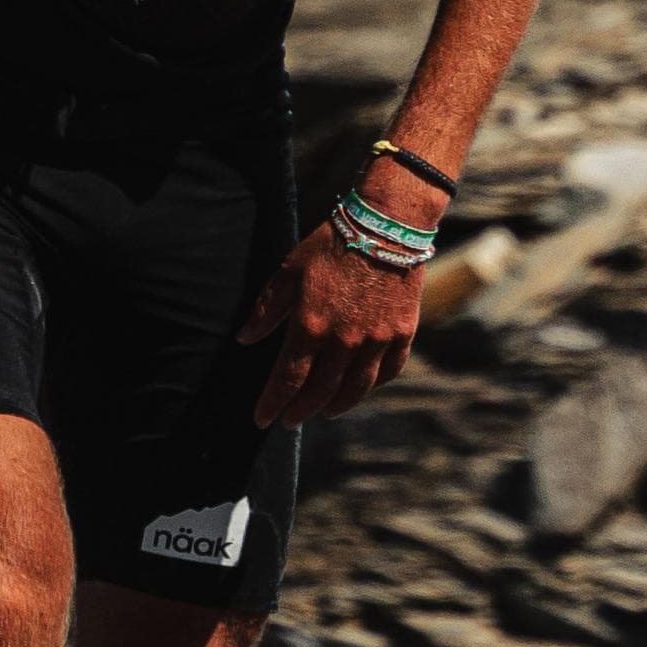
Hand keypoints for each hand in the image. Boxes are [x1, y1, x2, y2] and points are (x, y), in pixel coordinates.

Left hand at [238, 219, 423, 428]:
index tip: (261, 419)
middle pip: (319, 392)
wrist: (386, 225)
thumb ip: (267, 310)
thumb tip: (244, 339)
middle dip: (300, 410)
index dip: (273, 403)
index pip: (288, 379)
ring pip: (354, 389)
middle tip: (289, 421)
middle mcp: (344, 341)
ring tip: (323, 412)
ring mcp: (377, 340)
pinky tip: (359, 388)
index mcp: (311, 326)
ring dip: (335, 406)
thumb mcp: (289, 271)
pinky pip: (387, 372)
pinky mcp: (402, 334)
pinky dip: (371, 385)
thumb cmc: (331, 244)